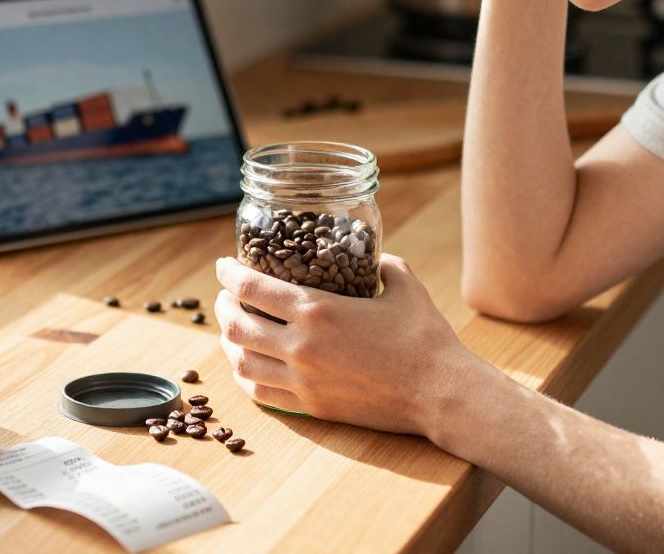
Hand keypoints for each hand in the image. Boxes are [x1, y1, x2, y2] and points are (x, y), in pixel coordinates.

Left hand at [213, 253, 481, 438]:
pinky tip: (249, 367)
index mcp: (317, 310)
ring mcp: (303, 380)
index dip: (228, 274)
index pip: (251, 288)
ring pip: (241, 362)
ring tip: (233, 331)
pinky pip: (261, 393)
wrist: (440, 392)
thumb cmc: (425, 337)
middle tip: (226, 298)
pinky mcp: (312, 407)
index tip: (223, 266)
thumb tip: (373, 256)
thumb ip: (383, 264)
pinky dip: (246, 376)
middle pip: (236, 326)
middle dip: (223, 308)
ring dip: (229, 343)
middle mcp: (301, 346)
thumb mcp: (403, 284)